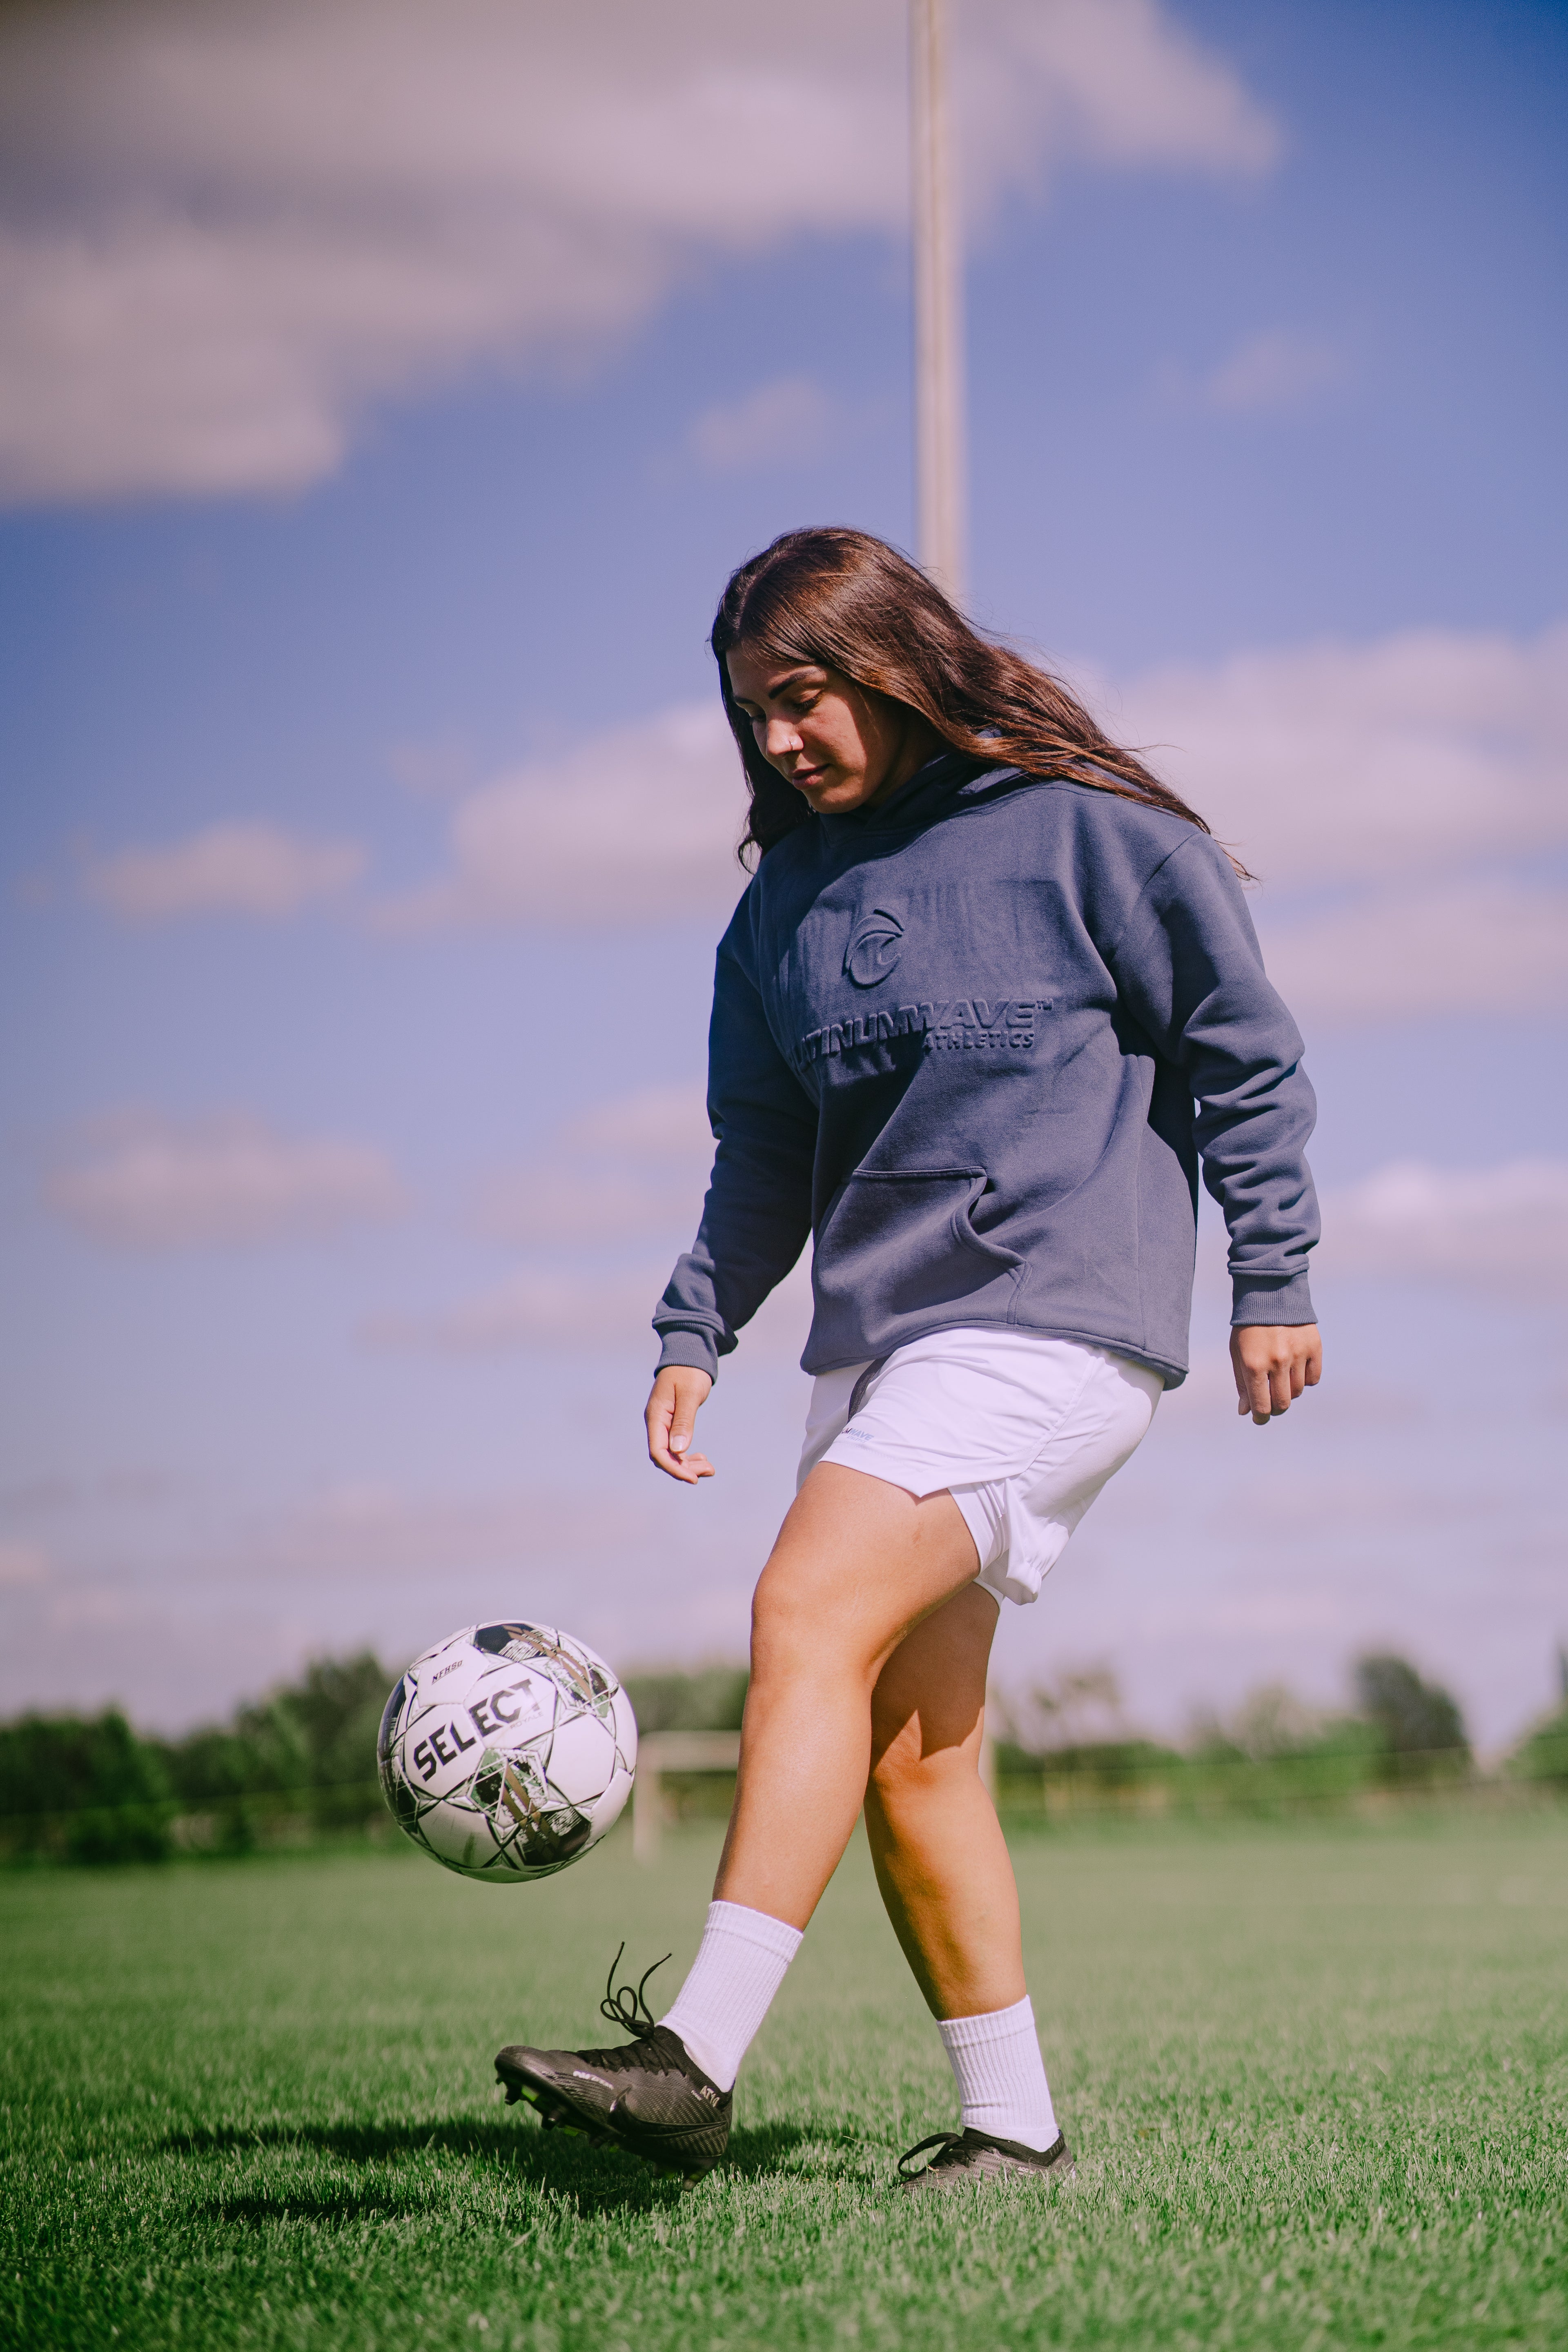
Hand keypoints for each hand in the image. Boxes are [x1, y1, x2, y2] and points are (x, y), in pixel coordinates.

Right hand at [645, 1366, 715, 1482]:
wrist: (689, 1354)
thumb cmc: (689, 1372)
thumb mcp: (689, 1395)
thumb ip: (683, 1421)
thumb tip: (678, 1450)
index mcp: (655, 1416)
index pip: (658, 1452)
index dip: (674, 1468)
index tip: (693, 1479)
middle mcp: (655, 1423)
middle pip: (663, 1457)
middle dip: (684, 1468)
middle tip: (709, 1470)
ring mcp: (662, 1424)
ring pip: (670, 1454)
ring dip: (688, 1464)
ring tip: (709, 1467)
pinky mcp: (671, 1423)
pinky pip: (675, 1447)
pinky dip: (688, 1456)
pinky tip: (702, 1458)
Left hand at [1230, 1324, 1321, 1425]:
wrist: (1270, 1294)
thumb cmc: (1249, 1327)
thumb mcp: (1238, 1353)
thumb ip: (1242, 1383)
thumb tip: (1245, 1411)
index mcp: (1254, 1364)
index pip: (1261, 1406)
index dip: (1260, 1417)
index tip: (1259, 1418)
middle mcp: (1277, 1361)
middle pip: (1282, 1403)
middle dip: (1275, 1408)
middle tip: (1270, 1404)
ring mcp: (1298, 1354)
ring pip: (1297, 1392)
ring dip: (1288, 1392)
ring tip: (1280, 1380)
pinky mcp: (1314, 1347)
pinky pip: (1313, 1378)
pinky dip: (1305, 1380)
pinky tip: (1295, 1370)